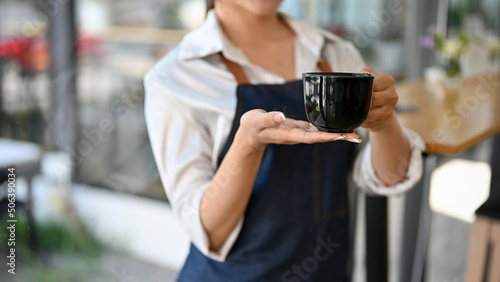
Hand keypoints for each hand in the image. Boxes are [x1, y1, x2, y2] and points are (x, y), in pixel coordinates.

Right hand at [237, 109, 360, 149]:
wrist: (249, 133)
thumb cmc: (251, 127)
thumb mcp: (256, 121)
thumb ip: (268, 118)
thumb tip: (281, 116)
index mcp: (288, 134)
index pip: (310, 137)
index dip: (326, 137)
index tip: (341, 136)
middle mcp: (296, 136)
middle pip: (321, 138)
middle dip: (338, 138)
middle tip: (357, 138)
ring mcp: (298, 133)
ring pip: (321, 134)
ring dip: (337, 135)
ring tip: (354, 133)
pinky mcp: (298, 128)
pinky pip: (316, 129)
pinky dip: (328, 128)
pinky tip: (339, 126)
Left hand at [360, 66, 398, 131]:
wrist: (383, 107)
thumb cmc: (373, 90)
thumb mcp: (371, 78)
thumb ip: (366, 72)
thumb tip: (364, 72)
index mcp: (388, 81)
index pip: (374, 84)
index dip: (364, 87)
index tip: (358, 89)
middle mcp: (392, 95)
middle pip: (373, 99)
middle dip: (362, 101)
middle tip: (354, 100)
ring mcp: (389, 109)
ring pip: (370, 114)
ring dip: (361, 112)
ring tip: (356, 109)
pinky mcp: (384, 120)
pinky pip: (369, 122)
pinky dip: (362, 120)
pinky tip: (360, 117)